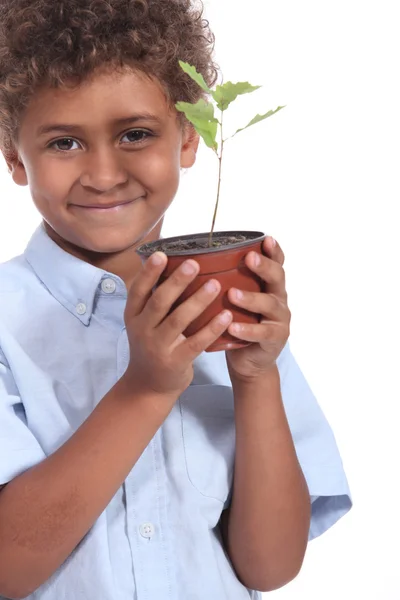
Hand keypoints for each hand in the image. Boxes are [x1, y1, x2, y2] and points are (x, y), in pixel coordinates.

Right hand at [123, 253, 232, 399]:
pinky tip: (225, 315)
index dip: (149, 272)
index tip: (161, 253)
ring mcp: (158, 347)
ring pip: (178, 320)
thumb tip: (173, 265)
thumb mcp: (143, 323)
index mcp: (134, 316)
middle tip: (194, 263)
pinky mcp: (175, 362)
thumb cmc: (152, 346)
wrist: (147, 387)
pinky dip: (211, 328)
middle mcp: (142, 329)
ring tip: (216, 285)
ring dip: (198, 301)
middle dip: (177, 281)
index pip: (138, 290)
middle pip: (159, 301)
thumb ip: (154, 301)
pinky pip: (195, 343)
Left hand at [225, 237, 290, 382]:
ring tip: (232, 294)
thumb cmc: (238, 323)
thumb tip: (197, 258)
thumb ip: (228, 281)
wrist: (248, 360)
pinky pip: (262, 333)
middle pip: (277, 278)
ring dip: (250, 298)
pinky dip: (247, 330)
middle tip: (249, 258)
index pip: (276, 263)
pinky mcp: (275, 338)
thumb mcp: (236, 300)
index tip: (266, 238)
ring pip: (269, 304)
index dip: (274, 250)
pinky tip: (233, 327)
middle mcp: (278, 298)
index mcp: (269, 285)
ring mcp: (279, 319)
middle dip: (264, 267)